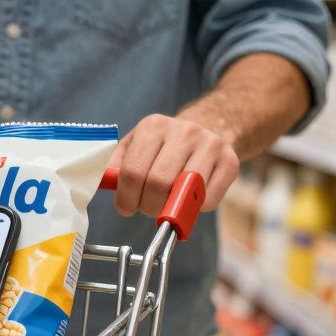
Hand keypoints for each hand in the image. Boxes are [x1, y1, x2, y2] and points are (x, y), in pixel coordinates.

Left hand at [110, 114, 238, 217]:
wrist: (210, 125)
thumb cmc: (164, 143)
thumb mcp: (136, 144)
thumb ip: (116, 164)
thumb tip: (104, 184)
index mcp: (154, 126)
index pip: (133, 171)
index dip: (126, 197)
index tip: (125, 207)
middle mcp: (184, 132)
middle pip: (159, 183)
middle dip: (147, 205)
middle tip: (145, 208)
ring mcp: (210, 145)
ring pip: (185, 192)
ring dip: (170, 210)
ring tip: (164, 206)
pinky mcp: (231, 162)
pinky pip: (209, 199)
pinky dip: (194, 210)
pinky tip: (187, 201)